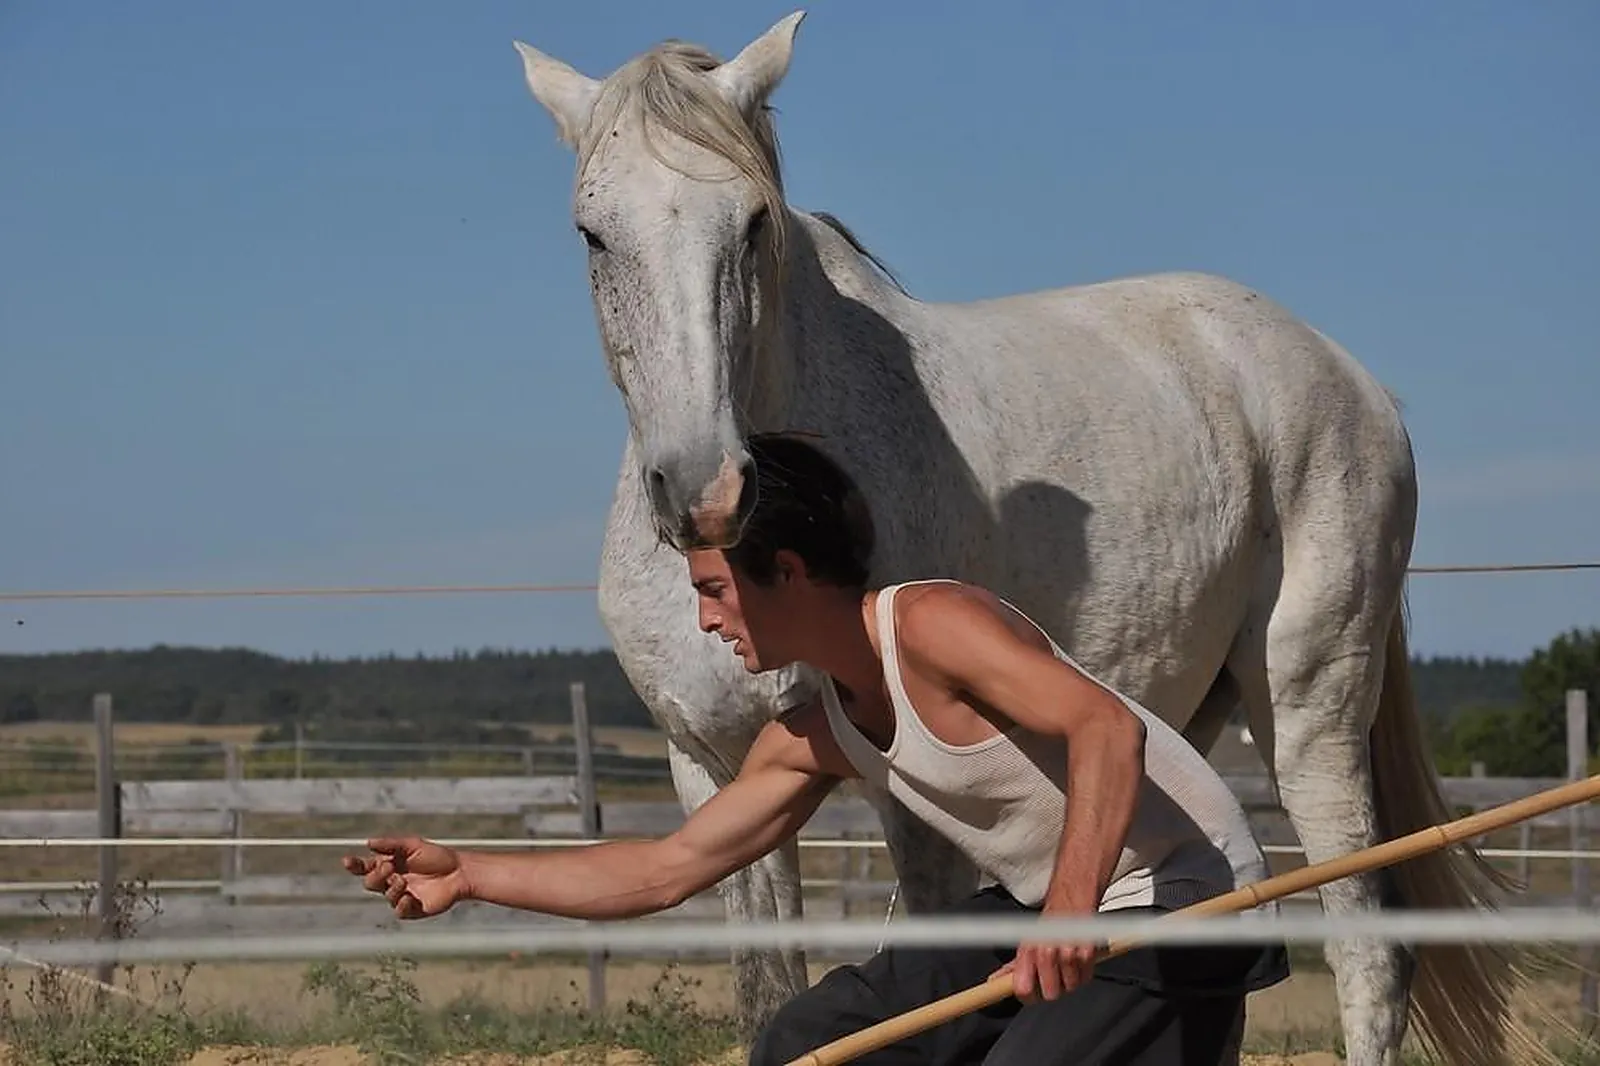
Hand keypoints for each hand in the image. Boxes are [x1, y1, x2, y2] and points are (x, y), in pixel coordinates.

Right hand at [341, 836, 469, 919]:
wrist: (459, 872)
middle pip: (370, 883)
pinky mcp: (412, 909)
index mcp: (390, 865)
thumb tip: (368, 842)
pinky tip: (409, 897)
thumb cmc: (437, 856)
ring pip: (385, 896)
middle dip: (376, 876)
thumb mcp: (413, 845)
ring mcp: (401, 896)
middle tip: (389, 868)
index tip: (347, 861)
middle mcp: (393, 881)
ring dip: (391, 888)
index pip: (366, 867)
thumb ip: (390, 844)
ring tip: (403, 882)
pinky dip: (401, 904)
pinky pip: (399, 911)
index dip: (354, 865)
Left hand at [990, 898, 1101, 1002]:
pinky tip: (1080, 958)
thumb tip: (995, 982)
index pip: (1023, 988)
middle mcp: (1046, 952)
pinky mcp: (1087, 952)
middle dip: (1054, 989)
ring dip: (1071, 980)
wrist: (1072, 894)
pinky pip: (1086, 977)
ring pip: (1070, 988)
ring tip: (1068, 963)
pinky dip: (1085, 972)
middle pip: (1050, 994)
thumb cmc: (1050, 920)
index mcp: (1028, 950)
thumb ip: (1014, 965)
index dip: (1028, 996)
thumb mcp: (1028, 939)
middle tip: (1055, 976)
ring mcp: (1067, 953)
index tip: (1032, 994)